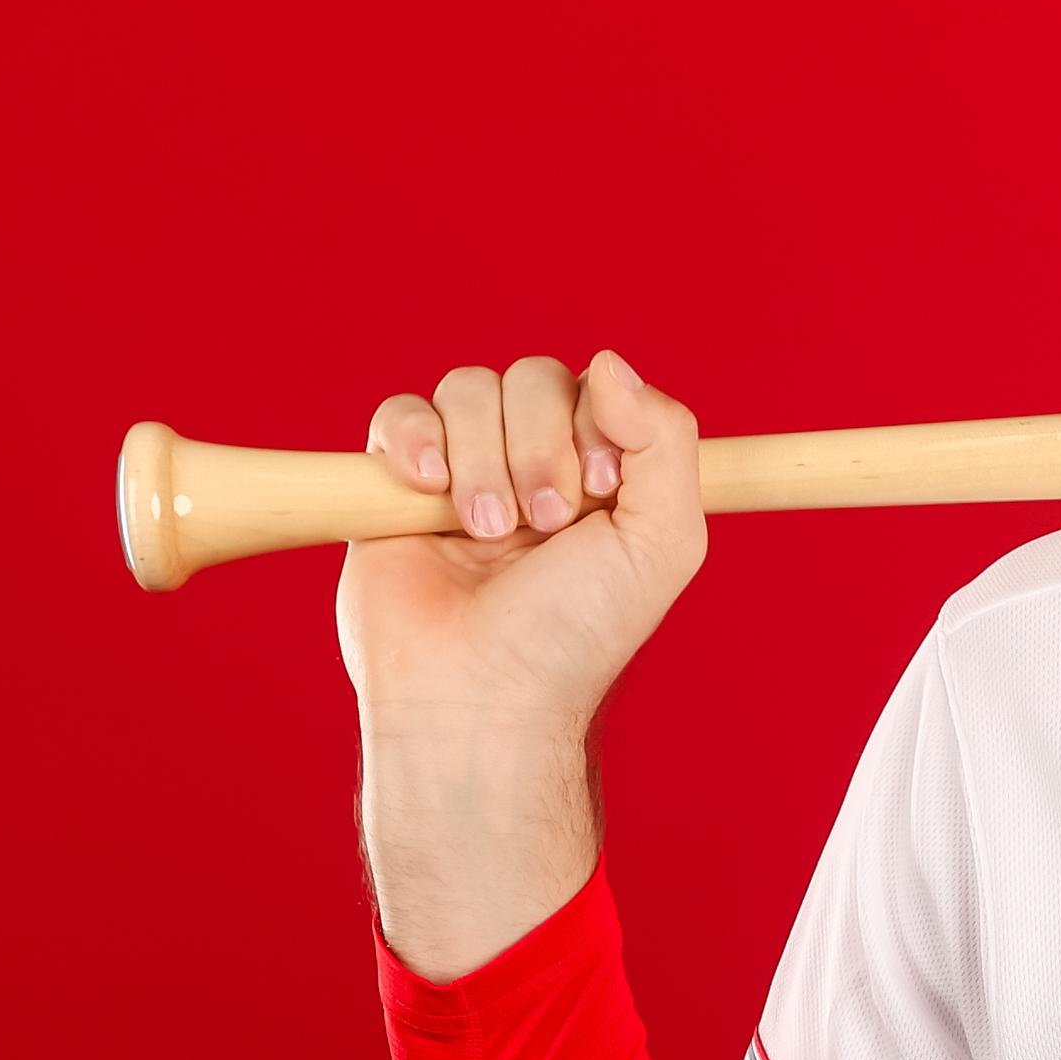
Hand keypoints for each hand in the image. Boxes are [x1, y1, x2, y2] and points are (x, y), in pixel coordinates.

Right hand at [335, 349, 705, 976]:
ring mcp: (463, 471)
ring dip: (482, 455)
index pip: (599, 386)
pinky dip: (414, 439)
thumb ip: (666, 440)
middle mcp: (534, 463)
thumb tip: (611, 362)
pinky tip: (428, 491)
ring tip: (486, 532)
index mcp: (601, 472)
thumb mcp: (662, 541)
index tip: (601, 493)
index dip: (598, 424)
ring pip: (468, 389)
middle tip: (542, 525)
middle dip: (540, 445)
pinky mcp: (394, 488)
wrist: (479, 697)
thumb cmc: (576, 634)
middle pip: (533, 377)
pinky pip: (397, 414)